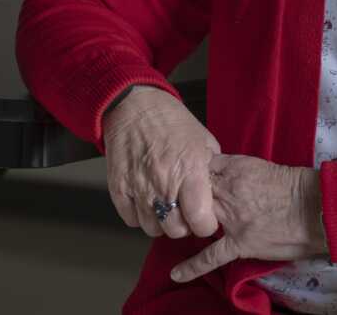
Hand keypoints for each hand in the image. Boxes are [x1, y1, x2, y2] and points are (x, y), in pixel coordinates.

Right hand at [103, 85, 221, 239]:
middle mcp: (164, 183)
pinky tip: (148, 200)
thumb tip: (217, 188)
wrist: (134, 105)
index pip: (200, 220)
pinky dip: (141, 215)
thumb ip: (211, 167)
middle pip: (175, 230)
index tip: (206, 218)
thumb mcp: (202, 138)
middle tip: (185, 212)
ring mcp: (139, 188)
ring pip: (153, 229)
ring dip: (162, 222)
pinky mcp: (119, 189)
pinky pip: (132, 220)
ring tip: (166, 205)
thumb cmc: (170, 119)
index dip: (206, 224)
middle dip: (184, 225)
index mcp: (190, 169)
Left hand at [170, 154, 326, 283]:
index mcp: (236, 168)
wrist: (314, 207)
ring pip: (197, 218)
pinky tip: (177, 274)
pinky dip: (193, 266)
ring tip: (169, 226)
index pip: (204, 167)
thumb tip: (224, 175)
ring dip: (184, 221)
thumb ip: (239, 170)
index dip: (193, 172)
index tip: (186, 176)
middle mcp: (229, 191)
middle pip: (194, 190)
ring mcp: (232, 219)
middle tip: (171, 199)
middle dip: (182, 194)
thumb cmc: (295, 185)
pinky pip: (211, 256)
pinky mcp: (240, 243)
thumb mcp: (263, 167)